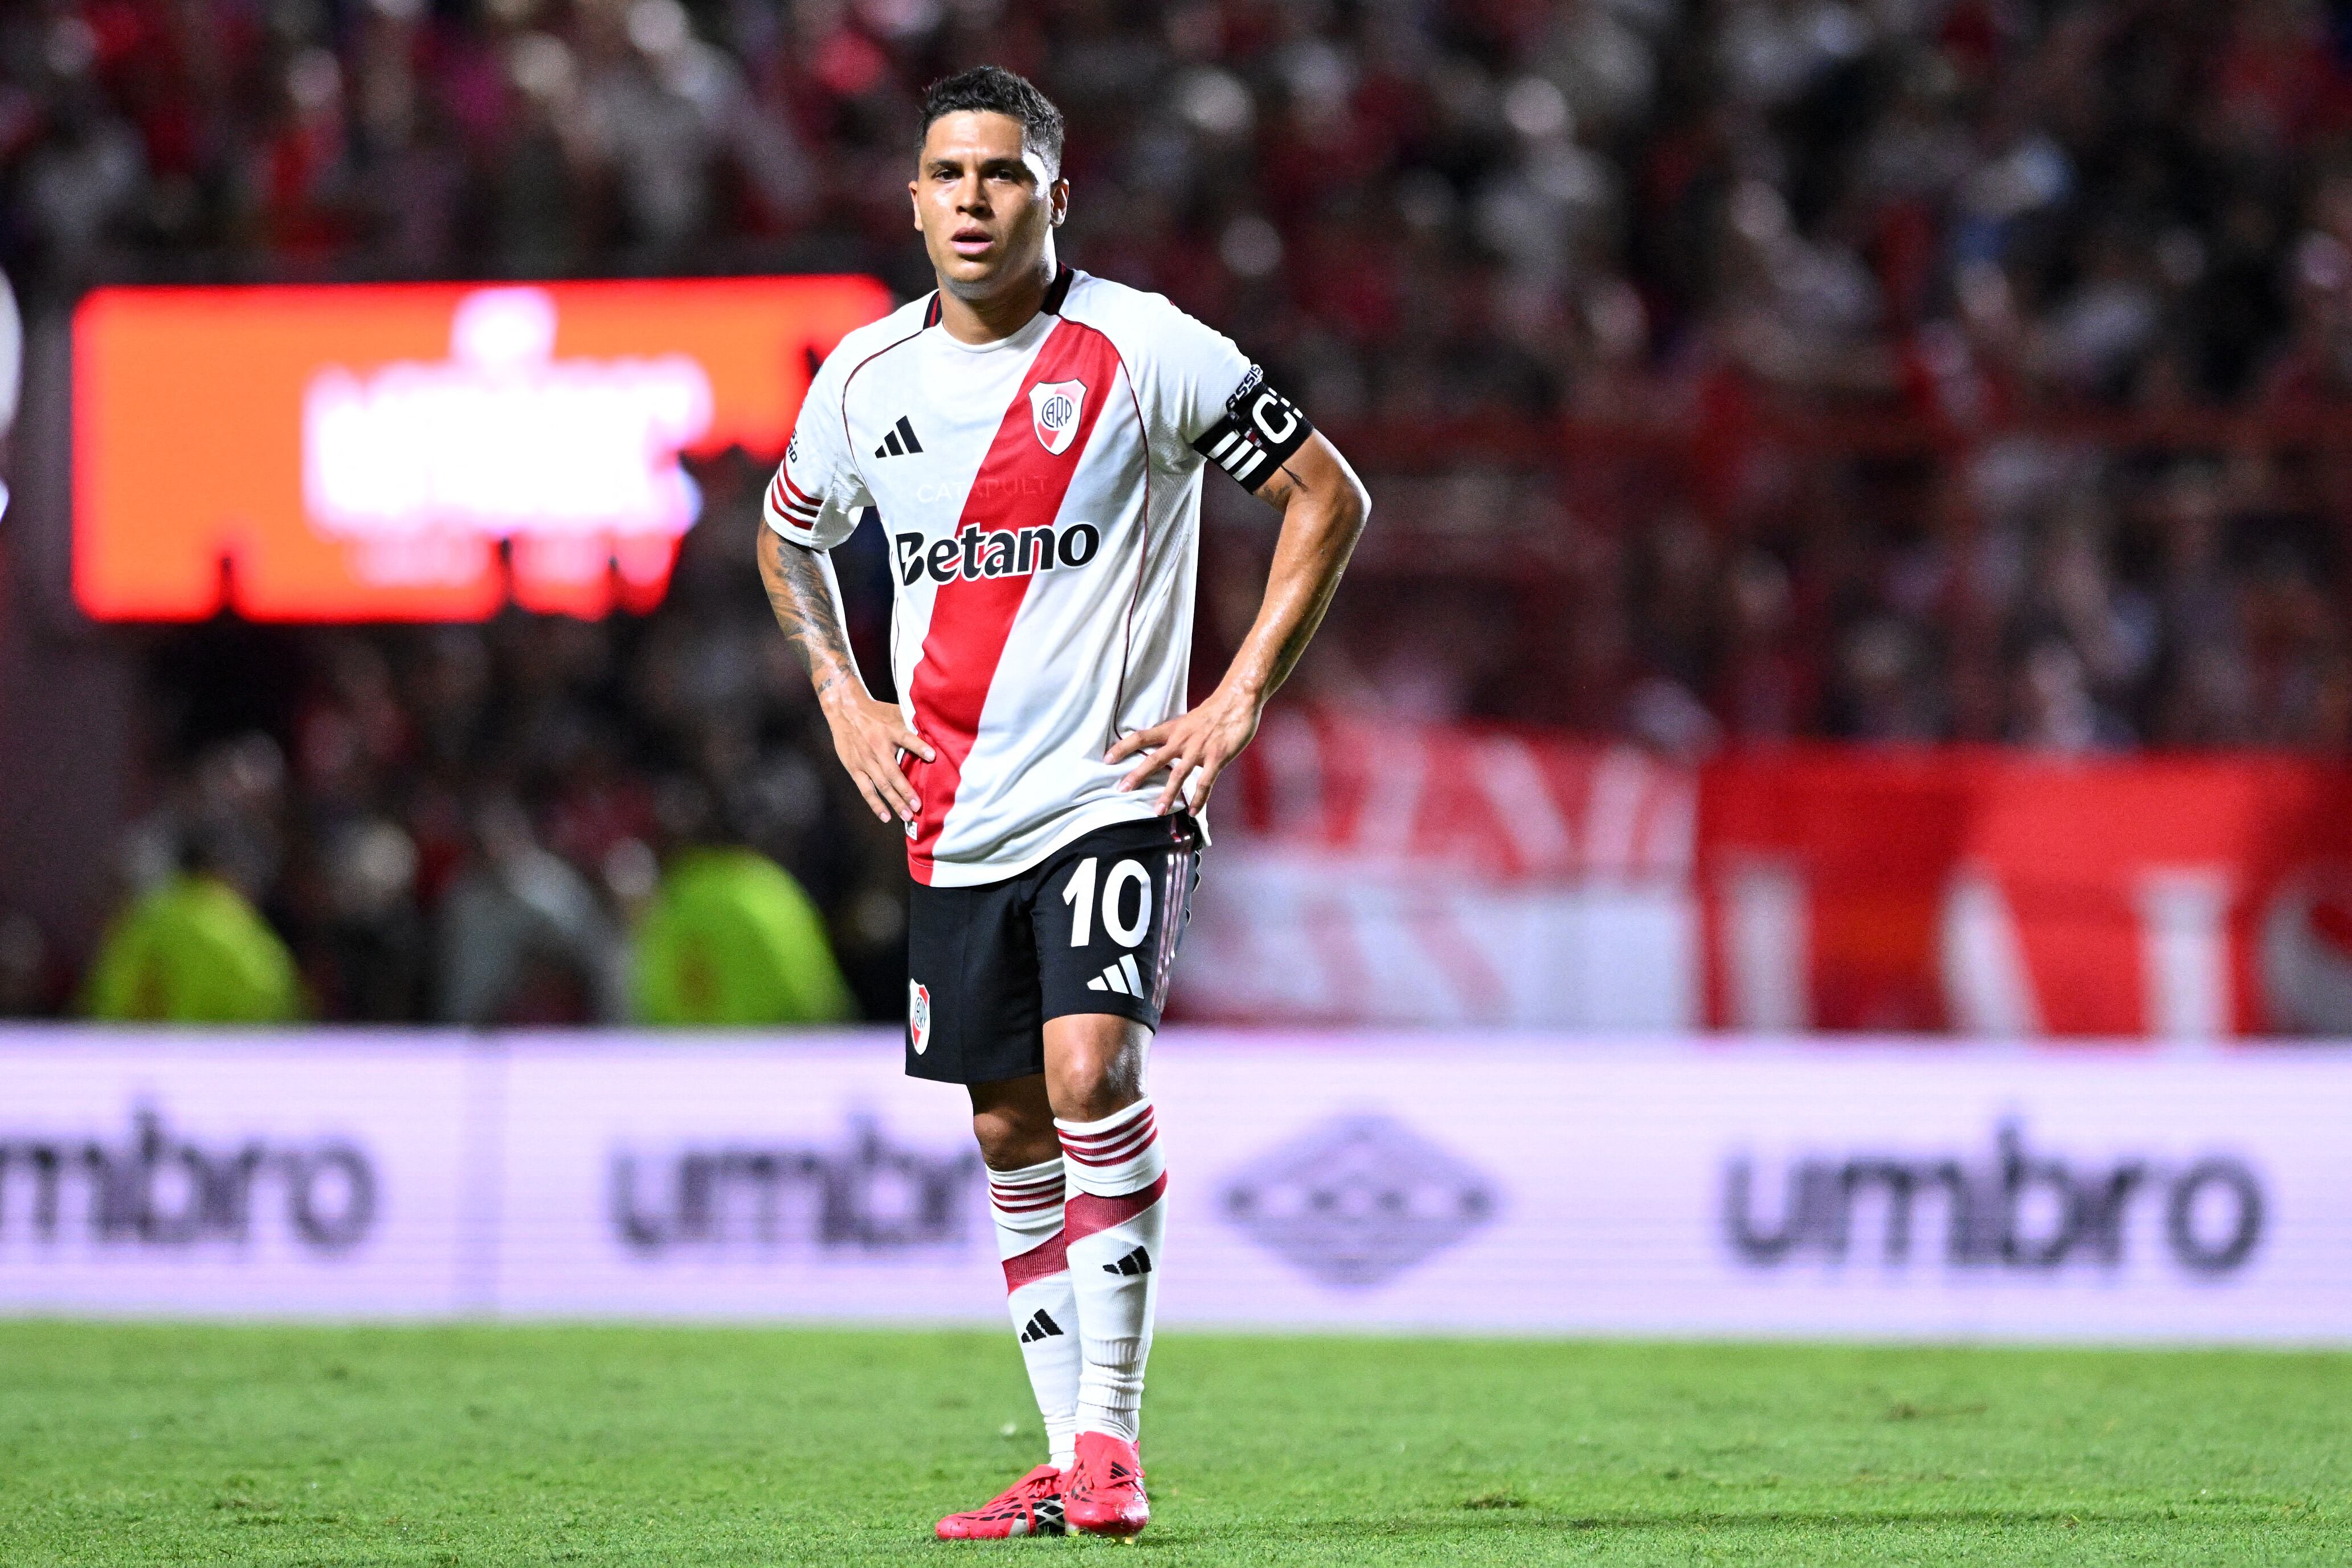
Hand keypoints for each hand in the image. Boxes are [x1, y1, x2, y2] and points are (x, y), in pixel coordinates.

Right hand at [823, 689, 933, 824]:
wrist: (845, 711)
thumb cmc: (875, 713)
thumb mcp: (894, 711)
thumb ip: (911, 721)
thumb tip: (934, 727)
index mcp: (889, 731)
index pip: (906, 739)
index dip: (919, 747)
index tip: (932, 756)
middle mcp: (877, 748)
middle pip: (893, 772)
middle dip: (906, 790)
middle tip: (918, 806)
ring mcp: (865, 761)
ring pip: (881, 785)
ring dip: (894, 802)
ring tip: (907, 815)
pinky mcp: (855, 769)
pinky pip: (866, 790)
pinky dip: (875, 804)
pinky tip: (886, 817)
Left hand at [1105, 682, 1262, 815]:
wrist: (1238, 700)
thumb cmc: (1215, 711)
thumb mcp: (1189, 721)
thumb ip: (1179, 737)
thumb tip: (1169, 752)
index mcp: (1173, 729)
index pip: (1141, 737)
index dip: (1123, 748)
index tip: (1106, 759)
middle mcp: (1182, 740)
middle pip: (1154, 759)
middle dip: (1136, 776)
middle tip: (1121, 790)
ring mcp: (1199, 750)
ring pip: (1178, 776)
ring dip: (1167, 795)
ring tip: (1158, 812)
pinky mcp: (1217, 758)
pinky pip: (1205, 782)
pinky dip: (1198, 799)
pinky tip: (1192, 811)